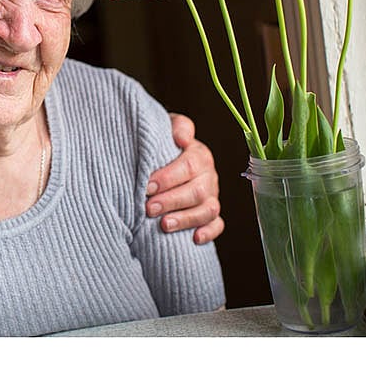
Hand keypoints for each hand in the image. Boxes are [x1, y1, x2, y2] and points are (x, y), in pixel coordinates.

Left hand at [145, 113, 223, 244]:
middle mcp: (209, 175)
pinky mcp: (211, 213)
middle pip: (197, 191)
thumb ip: (177, 127)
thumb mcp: (166, 127)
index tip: (147, 186)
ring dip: (186, 219)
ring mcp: (212, 195)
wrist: (163, 155)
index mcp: (199, 154)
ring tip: (164, 225)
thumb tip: (181, 138)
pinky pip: (217, 225)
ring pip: (208, 210)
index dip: (168, 177)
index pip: (189, 165)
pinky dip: (209, 232)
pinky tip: (194, 239)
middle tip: (148, 208)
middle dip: (171, 201)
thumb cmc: (161, 142)